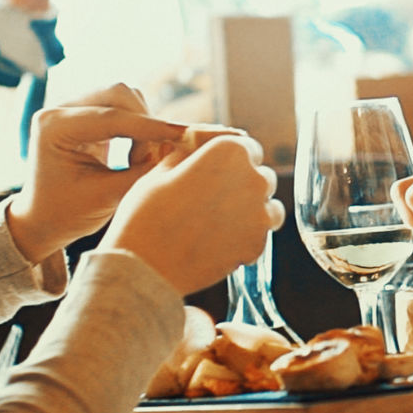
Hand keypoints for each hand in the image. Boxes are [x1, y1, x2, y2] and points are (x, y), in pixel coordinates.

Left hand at [6, 84, 240, 262]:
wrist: (41, 219)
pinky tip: (136, 152)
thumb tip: (179, 152)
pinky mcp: (86, 114)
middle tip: (151, 159)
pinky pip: (122, 108)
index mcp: (53, 126)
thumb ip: (141, 173)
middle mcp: (59, 109)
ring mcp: (72, 108)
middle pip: (118, 94)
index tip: (184, 135)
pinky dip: (138, 127)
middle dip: (145, 123)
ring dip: (142, 124)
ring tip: (138, 160)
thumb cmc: (65, 213)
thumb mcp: (105, 198)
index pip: (111, 117)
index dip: (151, 127)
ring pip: (124, 97)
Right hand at [100, 134, 285, 294]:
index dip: (233, 160)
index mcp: (230, 151)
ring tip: (220, 223)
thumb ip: (187, 157)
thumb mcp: (161, 172)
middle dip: (243, 186)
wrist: (144, 264)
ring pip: (268, 208)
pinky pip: (260, 236)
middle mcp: (253, 178)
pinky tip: (219, 242)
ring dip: (251, 212)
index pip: (248, 148)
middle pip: (261, 177)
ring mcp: (259, 214)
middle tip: (214, 200)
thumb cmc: (146, 214)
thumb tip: (192, 151)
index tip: (220, 171)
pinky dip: (245, 238)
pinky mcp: (257, 244)